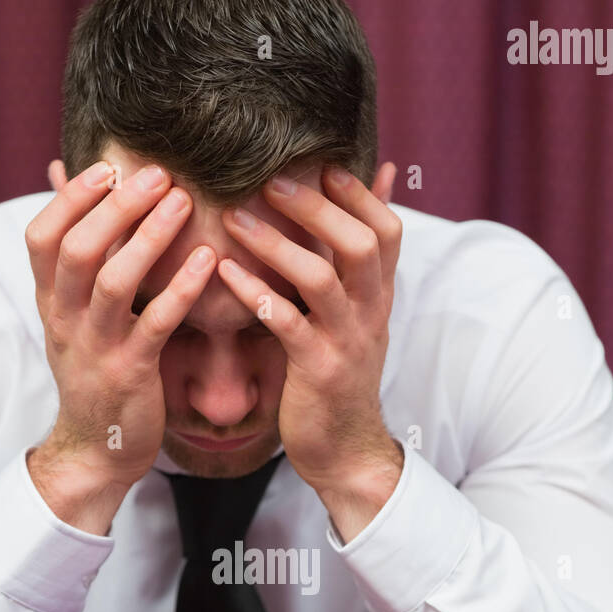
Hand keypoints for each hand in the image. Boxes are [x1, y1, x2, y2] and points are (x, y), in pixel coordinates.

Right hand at [25, 160, 215, 494]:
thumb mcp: (71, 313)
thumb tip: (59, 174)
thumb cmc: (94, 370)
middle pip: (78, 249)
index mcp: (50, 302)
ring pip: (113, 282)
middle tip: (158, 175)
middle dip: (116, 207)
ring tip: (183, 202)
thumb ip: (72, 251)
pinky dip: (181, 289)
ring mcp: (97, 348)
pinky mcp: (131, 373)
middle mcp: (66, 321)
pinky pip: (156, 324)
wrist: (96, 447)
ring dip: (149, 238)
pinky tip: (208, 261)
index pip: (41, 236)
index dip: (72, 198)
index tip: (109, 167)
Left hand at [217, 162, 403, 518]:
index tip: (319, 162)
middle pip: (359, 243)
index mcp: (379, 296)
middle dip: (315, 206)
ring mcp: (346, 343)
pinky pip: (288, 325)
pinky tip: (225, 273)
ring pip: (322, 279)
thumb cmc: (340, 374)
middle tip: (269, 177)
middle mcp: (370, 314)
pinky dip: (256, 295)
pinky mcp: (318, 372)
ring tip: (234, 218)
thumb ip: (364, 253)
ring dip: (276, 245)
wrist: (345, 449)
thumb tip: (386, 177)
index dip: (358, 193)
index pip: (387, 229)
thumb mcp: (361, 313)